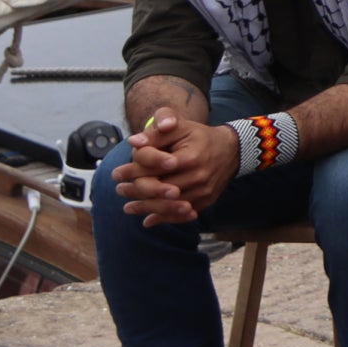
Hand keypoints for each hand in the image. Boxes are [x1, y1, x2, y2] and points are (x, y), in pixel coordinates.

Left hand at [117, 113, 236, 225]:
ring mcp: (204, 191)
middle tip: (119, 190)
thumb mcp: (180, 126)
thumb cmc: (199, 136)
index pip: (155, 169)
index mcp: (190, 157)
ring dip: (146, 208)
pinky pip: (182, 214)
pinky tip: (148, 220)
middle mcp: (199, 177)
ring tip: (128, 207)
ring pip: (169, 206)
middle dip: (135, 191)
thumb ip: (156, 132)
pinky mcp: (206, 201)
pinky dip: (164, 218)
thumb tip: (134, 143)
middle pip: (160, 190)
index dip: (133, 171)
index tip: (116, 173)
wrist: (231, 149)